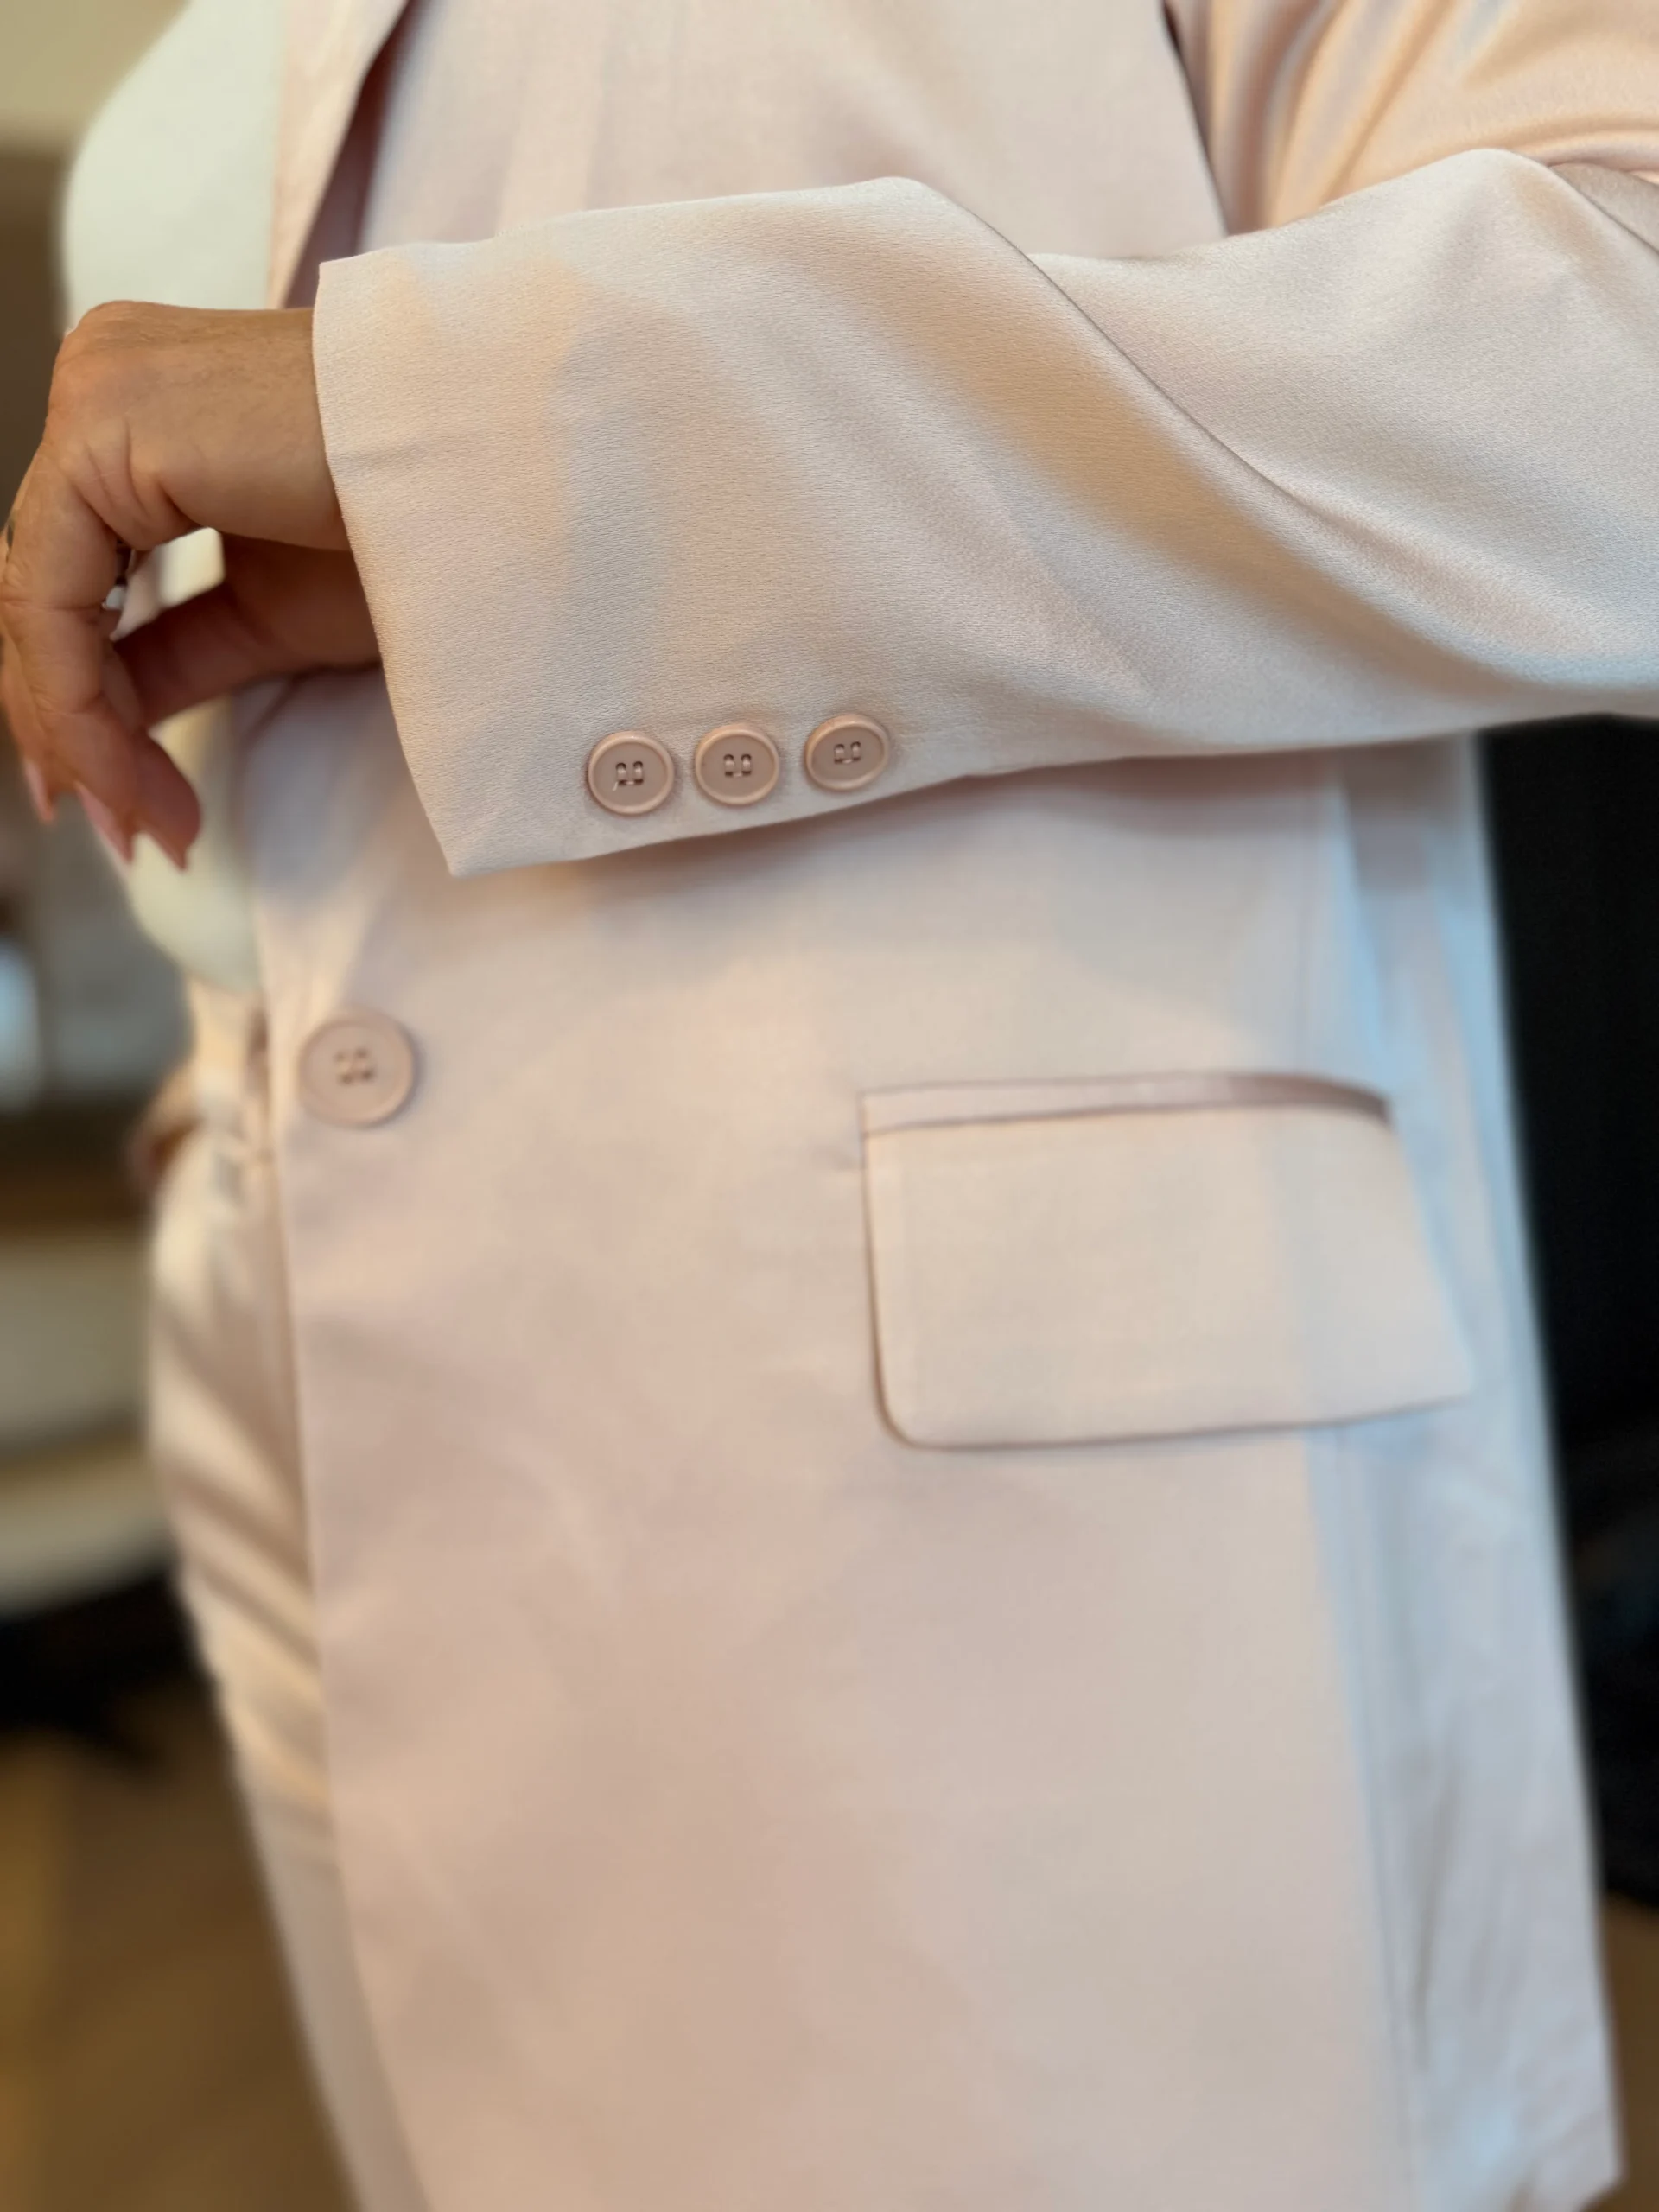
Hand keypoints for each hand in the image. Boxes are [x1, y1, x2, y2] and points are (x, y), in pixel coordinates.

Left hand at [0, 303, 379, 864]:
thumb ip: (175, 657)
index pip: (69, 575)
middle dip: (74, 732)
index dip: (79, 703)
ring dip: (81, 735)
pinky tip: (125, 770)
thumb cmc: (421, 526)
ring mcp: (96, 390)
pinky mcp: (102, 425)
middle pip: (42, 591)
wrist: (493, 476)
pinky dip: (78, 701)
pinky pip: (50, 596)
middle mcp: (103, 379)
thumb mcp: (274, 615)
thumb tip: (103, 730)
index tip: (121, 806)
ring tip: (142, 822)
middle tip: (126, 832)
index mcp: (143, 407)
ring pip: (37, 602)